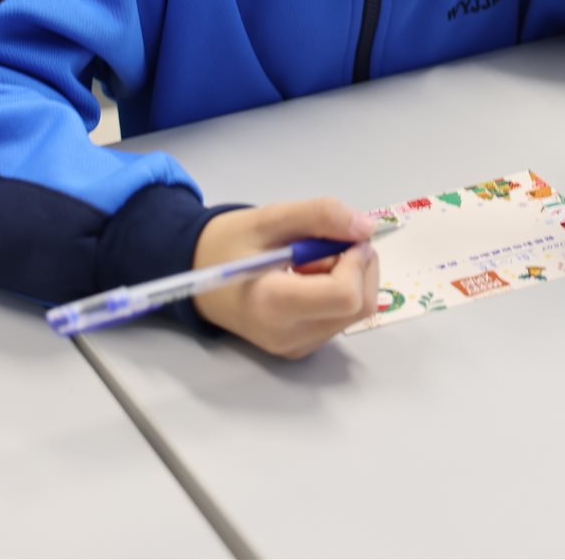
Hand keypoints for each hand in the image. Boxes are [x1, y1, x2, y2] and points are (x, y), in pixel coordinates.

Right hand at [192, 198, 380, 358]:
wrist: (198, 276)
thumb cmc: (228, 243)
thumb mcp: (270, 217)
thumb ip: (319, 215)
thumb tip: (366, 227)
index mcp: (273, 304)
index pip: (345, 295)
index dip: (356, 260)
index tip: (341, 235)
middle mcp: (288, 336)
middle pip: (358, 306)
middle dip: (358, 267)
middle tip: (328, 242)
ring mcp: (296, 347)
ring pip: (354, 313)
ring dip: (348, 278)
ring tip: (309, 261)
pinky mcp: (301, 348)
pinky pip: (340, 319)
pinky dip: (338, 293)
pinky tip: (308, 279)